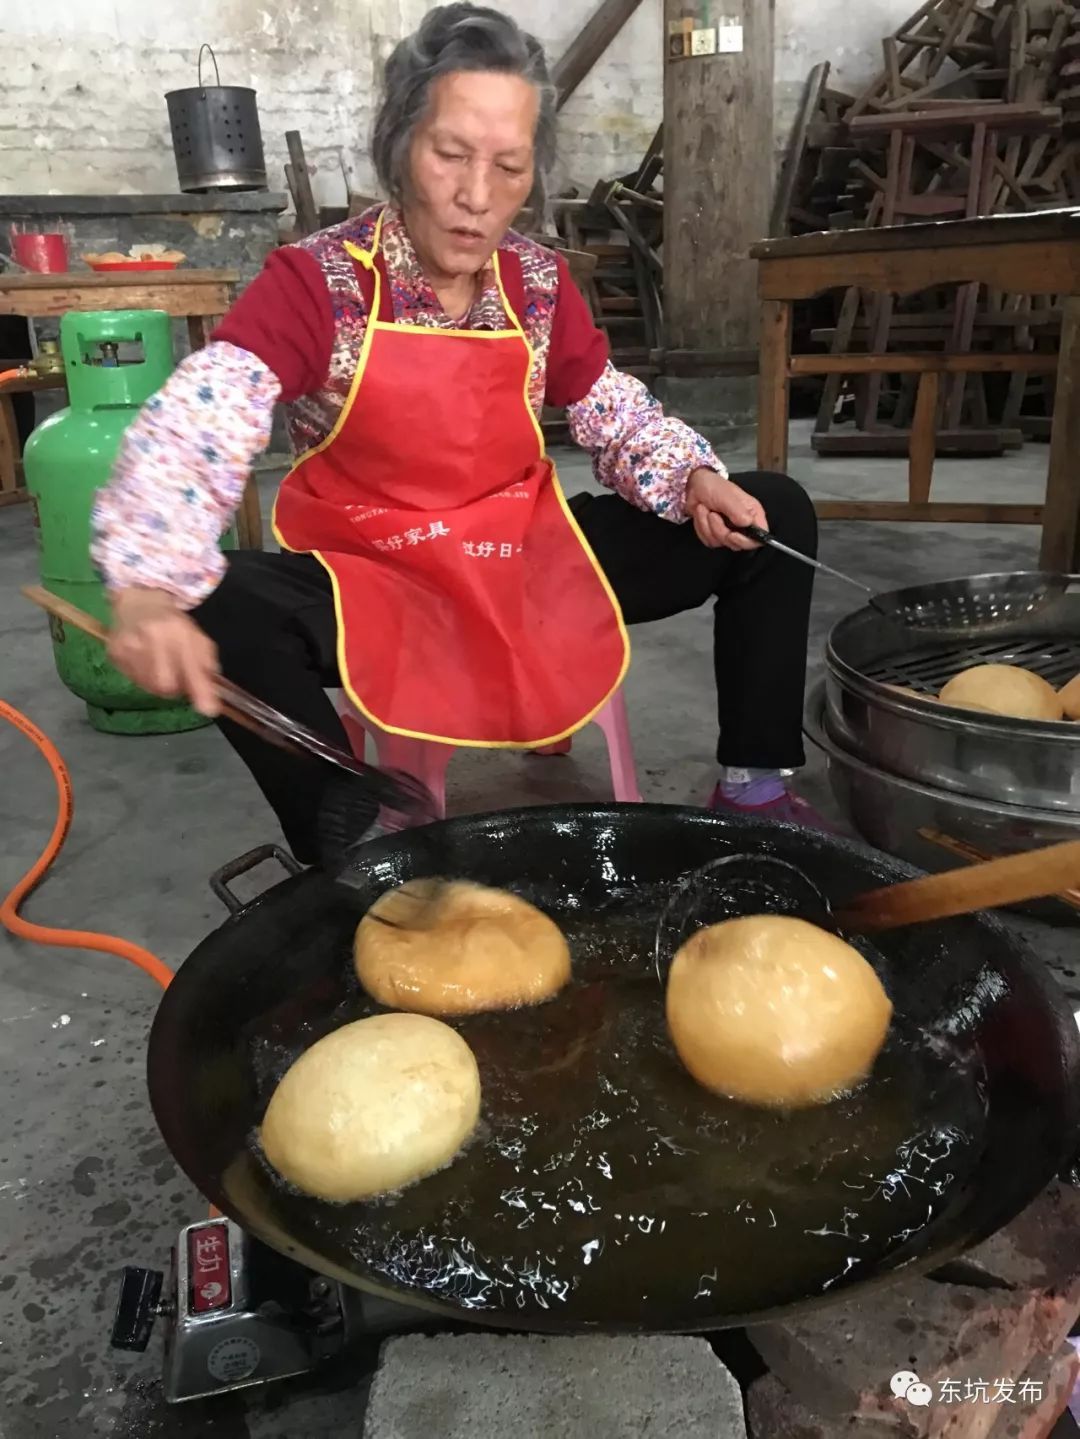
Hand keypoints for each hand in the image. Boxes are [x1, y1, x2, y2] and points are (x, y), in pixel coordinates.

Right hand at [108, 587, 220, 716]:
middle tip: (176, 675)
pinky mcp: (114, 653)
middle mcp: (152, 636)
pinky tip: (144, 662)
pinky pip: (133, 680)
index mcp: (178, 631)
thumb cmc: (172, 623)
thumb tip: (210, 698)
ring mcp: (129, 645)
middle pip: (166, 685)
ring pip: (149, 686)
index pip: (191, 667)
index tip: (208, 710)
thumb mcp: (196, 638)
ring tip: (160, 666)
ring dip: (158, 684)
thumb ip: (206, 666)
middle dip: (175, 688)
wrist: (137, 602)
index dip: (200, 691)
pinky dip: (142, 677)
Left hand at [685, 468, 767, 551]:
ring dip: (708, 525)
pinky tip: (702, 515)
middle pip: (738, 544)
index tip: (732, 534)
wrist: (695, 487)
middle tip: (713, 514)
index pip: (761, 536)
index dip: (747, 541)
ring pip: (720, 542)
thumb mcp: (727, 496)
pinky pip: (709, 540)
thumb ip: (737, 510)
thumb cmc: (714, 487)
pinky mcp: (716, 535)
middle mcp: (744, 525)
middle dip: (721, 531)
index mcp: (752, 514)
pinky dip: (702, 527)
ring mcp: (729, 531)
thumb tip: (748, 522)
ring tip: (706, 510)